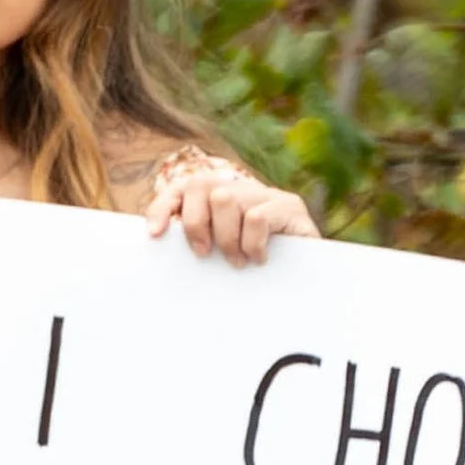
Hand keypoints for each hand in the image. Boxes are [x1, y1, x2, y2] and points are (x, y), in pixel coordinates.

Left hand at [145, 164, 317, 265]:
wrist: (310, 278)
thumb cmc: (258, 271)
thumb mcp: (221, 255)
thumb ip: (198, 244)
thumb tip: (158, 242)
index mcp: (223, 197)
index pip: (184, 186)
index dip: (164, 205)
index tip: (154, 234)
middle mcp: (245, 188)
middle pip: (202, 186)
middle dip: (196, 224)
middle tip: (204, 253)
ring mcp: (268, 195)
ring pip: (226, 198)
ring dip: (225, 237)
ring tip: (238, 260)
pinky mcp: (291, 208)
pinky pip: (257, 217)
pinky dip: (251, 243)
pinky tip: (259, 257)